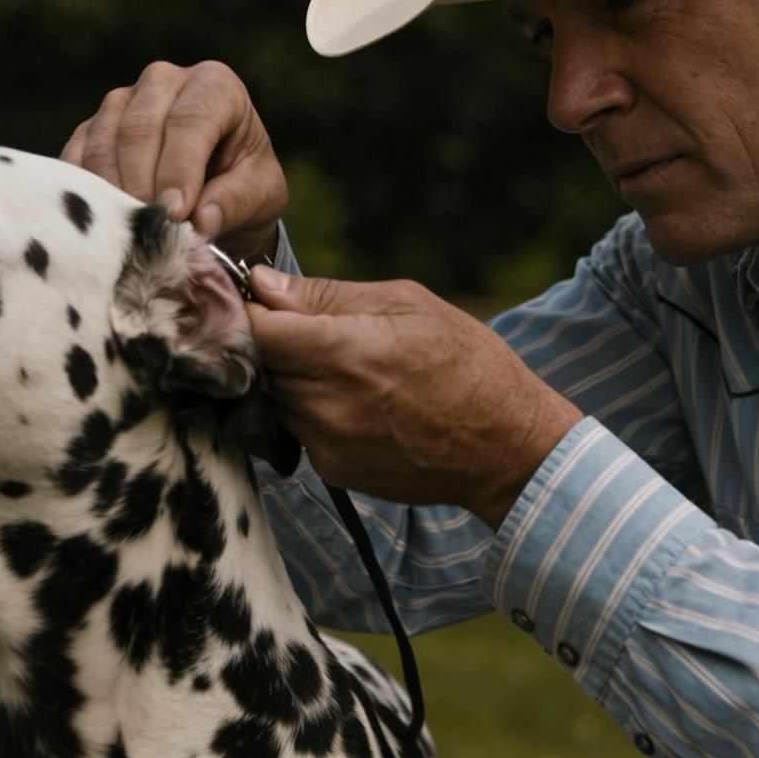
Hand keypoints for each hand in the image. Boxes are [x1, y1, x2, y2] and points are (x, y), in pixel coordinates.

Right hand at [61, 61, 286, 261]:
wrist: (215, 184)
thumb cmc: (244, 182)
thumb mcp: (261, 193)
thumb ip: (236, 202)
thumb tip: (201, 222)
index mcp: (215, 85)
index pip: (191, 120)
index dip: (180, 169)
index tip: (175, 214)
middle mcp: (164, 80)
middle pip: (140, 128)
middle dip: (143, 184)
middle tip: (149, 230)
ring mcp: (122, 100)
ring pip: (103, 141)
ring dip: (112, 191)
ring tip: (130, 232)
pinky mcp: (92, 127)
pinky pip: (77, 156)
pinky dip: (86, 190)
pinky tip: (102, 220)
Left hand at [246, 268, 583, 529]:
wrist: (508, 447)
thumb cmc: (468, 362)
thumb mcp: (408, 305)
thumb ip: (327, 296)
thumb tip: (264, 285)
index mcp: (347, 352)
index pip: (256, 331)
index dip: (250, 312)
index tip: (260, 301)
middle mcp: (329, 404)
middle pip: (258, 367)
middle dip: (270, 344)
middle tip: (302, 329)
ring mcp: (329, 444)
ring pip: (273, 400)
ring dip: (288, 379)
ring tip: (337, 366)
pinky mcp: (335, 472)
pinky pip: (298, 431)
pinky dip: (311, 412)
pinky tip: (352, 401)